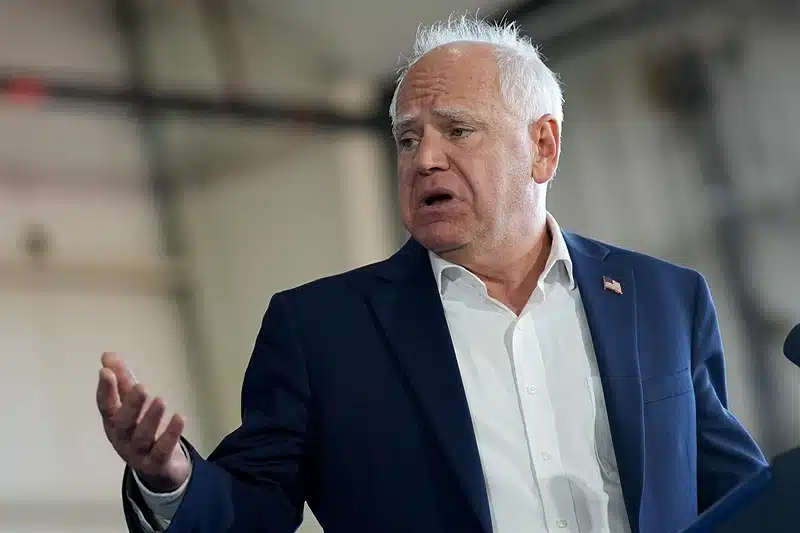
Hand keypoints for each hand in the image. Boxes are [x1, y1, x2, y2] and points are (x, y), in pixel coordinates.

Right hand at [96, 352, 190, 492]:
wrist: (157, 468)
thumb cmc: (141, 429)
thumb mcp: (131, 404)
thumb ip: (122, 380)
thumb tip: (107, 355)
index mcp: (114, 422)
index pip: (105, 406)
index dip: (105, 390)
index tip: (106, 372)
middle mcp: (122, 438)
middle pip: (123, 423)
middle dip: (131, 405)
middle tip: (142, 387)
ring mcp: (138, 453)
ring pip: (142, 437)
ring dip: (151, 418)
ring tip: (161, 400)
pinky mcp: (156, 463)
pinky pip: (162, 450)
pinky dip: (171, 434)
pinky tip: (180, 417)